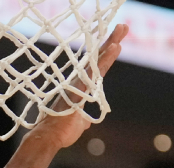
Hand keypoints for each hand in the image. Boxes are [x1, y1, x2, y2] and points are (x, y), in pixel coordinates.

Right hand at [23, 24, 127, 150]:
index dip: (106, 53)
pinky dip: (107, 57)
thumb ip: (82, 118)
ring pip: (99, 59)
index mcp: (81, 87)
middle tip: (123, 26)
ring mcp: (81, 82)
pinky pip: (98, 69)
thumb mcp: (77, 122)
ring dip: (111, 43)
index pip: (97, 67)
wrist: (50, 135)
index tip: (115, 40)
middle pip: (99, 57)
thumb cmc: (62, 130)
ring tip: (122, 29)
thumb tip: (84, 121)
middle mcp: (81, 80)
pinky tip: (115, 46)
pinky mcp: (82, 86)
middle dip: (111, 40)